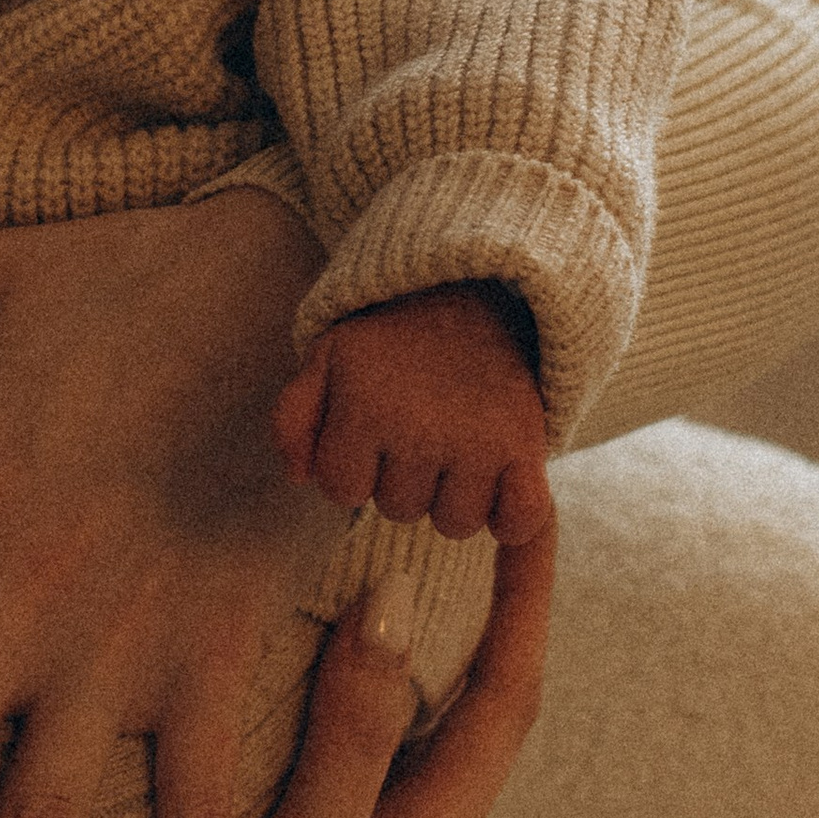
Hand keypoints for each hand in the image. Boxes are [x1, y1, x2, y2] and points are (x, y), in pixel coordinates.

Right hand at [71, 515, 553, 817]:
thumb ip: (347, 745)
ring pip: (400, 707)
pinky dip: (335, 663)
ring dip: (405, 618)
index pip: (511, 692)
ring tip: (389, 521)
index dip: (530, 594)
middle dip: (477, 587)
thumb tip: (389, 609)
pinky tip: (289, 618)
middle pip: (467, 690)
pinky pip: (337, 733)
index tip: (531, 494)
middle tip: (461, 482)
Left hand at [273, 282, 552, 545]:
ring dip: (453, 497)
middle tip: (420, 428)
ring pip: (454, 524)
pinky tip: (500, 484)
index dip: (353, 467)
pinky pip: (519, 522)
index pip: (343, 490)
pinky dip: (512, 518)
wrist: (473, 294)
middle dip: (402, 478)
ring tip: (455, 446)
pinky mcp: (526, 446)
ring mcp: (477, 440)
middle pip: (399, 509)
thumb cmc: (391, 343)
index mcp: (365, 406)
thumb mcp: (327, 360)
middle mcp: (420, 427)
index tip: (370, 433)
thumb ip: (292, 417)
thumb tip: (300, 477)